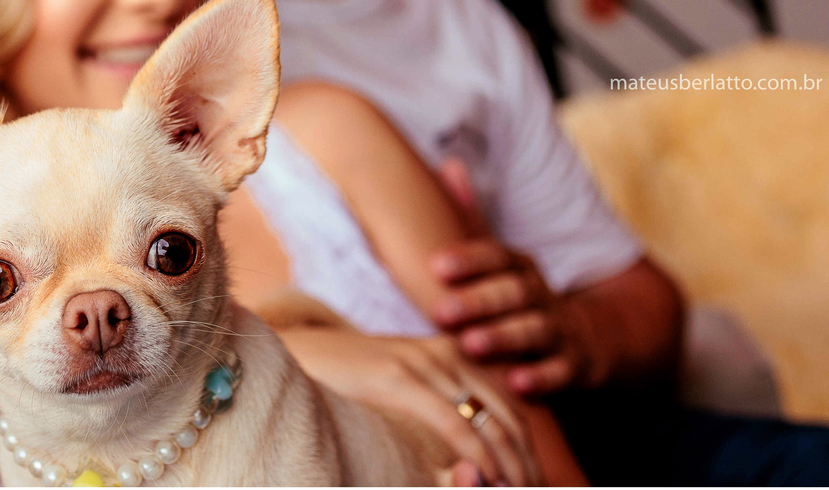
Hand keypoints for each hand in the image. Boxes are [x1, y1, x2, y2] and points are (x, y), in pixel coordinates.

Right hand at [278, 327, 538, 485]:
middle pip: (509, 416)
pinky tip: (486, 478)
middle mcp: (446, 353)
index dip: (528, 452)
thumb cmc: (347, 379)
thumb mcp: (401, 389)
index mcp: (451, 354)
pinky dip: (478, 456)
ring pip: (490, 422)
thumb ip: (435, 405)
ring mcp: (423, 363)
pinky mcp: (399, 377)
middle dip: (527, 465)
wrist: (295, 351)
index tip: (533, 487)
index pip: (509, 407)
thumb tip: (468, 456)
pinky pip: (455, 424)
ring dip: (511, 467)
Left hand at [434, 160, 596, 395]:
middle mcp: (540, 294)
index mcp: (519, 267)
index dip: (469, 260)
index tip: (435, 265)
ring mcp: (561, 329)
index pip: (496, 256)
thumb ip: (472, 217)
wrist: (595, 335)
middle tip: (441, 311)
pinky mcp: (577, 366)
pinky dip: (541, 378)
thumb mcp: (502, 258)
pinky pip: (561, 372)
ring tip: (472, 344)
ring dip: (504, 338)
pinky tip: (516, 384)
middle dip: (477, 301)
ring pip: (534, 331)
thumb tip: (448, 164)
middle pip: (512, 293)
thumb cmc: (523, 296)